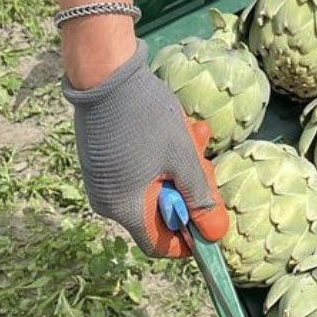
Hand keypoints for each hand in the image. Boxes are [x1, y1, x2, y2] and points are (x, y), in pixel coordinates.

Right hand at [62, 41, 228, 257]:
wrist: (107, 72)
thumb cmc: (146, 117)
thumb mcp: (182, 156)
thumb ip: (199, 196)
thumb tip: (213, 233)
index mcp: (124, 207)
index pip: (158, 244)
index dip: (187, 239)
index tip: (210, 222)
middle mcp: (107, 199)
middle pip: (159, 210)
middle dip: (188, 187)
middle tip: (206, 158)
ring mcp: (102, 176)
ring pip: (153, 184)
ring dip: (179, 164)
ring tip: (195, 131)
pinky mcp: (102, 157)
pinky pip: (139, 168)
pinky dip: (161, 155)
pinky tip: (176, 127)